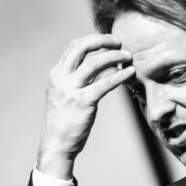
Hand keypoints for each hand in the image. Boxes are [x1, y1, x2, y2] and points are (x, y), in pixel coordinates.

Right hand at [36, 34, 134, 178]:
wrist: (56, 145)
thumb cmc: (64, 122)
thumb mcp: (64, 96)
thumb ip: (76, 80)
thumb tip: (99, 67)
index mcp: (56, 75)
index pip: (74, 47)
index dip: (94, 40)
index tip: (109, 42)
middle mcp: (61, 79)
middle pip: (82, 47)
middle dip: (103, 41)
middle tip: (119, 43)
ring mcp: (71, 91)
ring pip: (94, 63)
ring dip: (114, 56)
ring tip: (128, 57)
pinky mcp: (83, 102)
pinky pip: (104, 83)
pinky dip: (119, 76)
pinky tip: (130, 73)